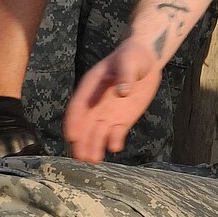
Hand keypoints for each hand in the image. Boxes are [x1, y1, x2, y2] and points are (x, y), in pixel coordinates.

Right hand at [64, 38, 162, 162]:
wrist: (146, 61)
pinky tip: (115, 147)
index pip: (78, 106)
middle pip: (85, 125)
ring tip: (93, 160)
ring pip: (97, 133)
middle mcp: (96, 103)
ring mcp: (108, 113)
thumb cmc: (133, 56)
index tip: (71, 136)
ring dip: (94, 146)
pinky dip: (114, 141)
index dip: (73, 121)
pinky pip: (115, 133)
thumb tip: (122, 92)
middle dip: (82, 141)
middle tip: (81, 157)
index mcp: (91, 86)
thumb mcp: (128, 61)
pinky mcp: (122, 120)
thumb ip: (125, 76)